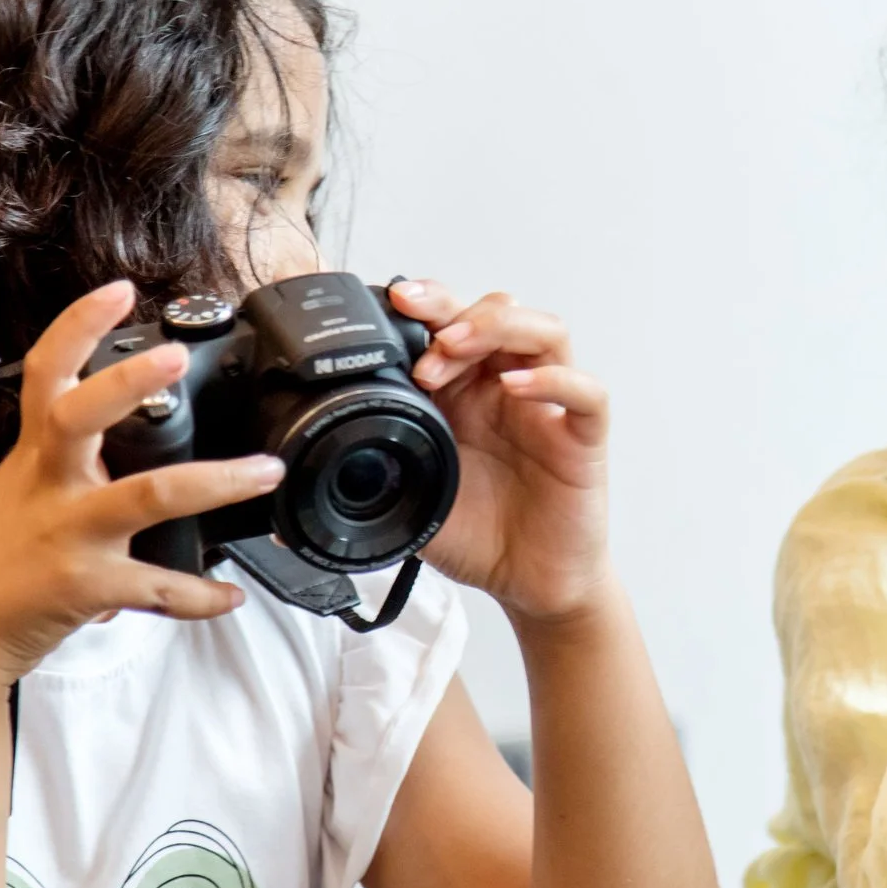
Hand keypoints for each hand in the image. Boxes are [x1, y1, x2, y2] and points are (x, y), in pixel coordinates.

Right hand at [0, 281, 285, 684]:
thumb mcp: (18, 485)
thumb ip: (66, 452)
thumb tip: (119, 425)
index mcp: (35, 452)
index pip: (45, 372)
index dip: (77, 325)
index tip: (118, 290)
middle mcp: (50, 484)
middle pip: (78, 415)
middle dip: (125, 381)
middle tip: (176, 355)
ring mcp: (69, 533)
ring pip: (146, 497)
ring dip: (216, 482)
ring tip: (265, 471)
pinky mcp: (86, 585)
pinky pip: (157, 587)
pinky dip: (199, 595)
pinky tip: (229, 594)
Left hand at [389, 280, 613, 624]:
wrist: (528, 584)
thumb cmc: (481, 536)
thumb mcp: (412, 500)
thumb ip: (372, 478)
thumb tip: (299, 487)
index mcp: (463, 395)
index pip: (450, 327)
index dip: (426, 307)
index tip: (394, 303)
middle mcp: (506, 391)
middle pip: (496, 314)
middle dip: (454, 311)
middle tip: (423, 334)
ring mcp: (548, 409)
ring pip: (545, 333)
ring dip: (497, 327)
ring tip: (458, 345)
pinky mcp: (583, 438)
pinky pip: (587, 393)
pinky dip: (556, 379)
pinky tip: (519, 386)